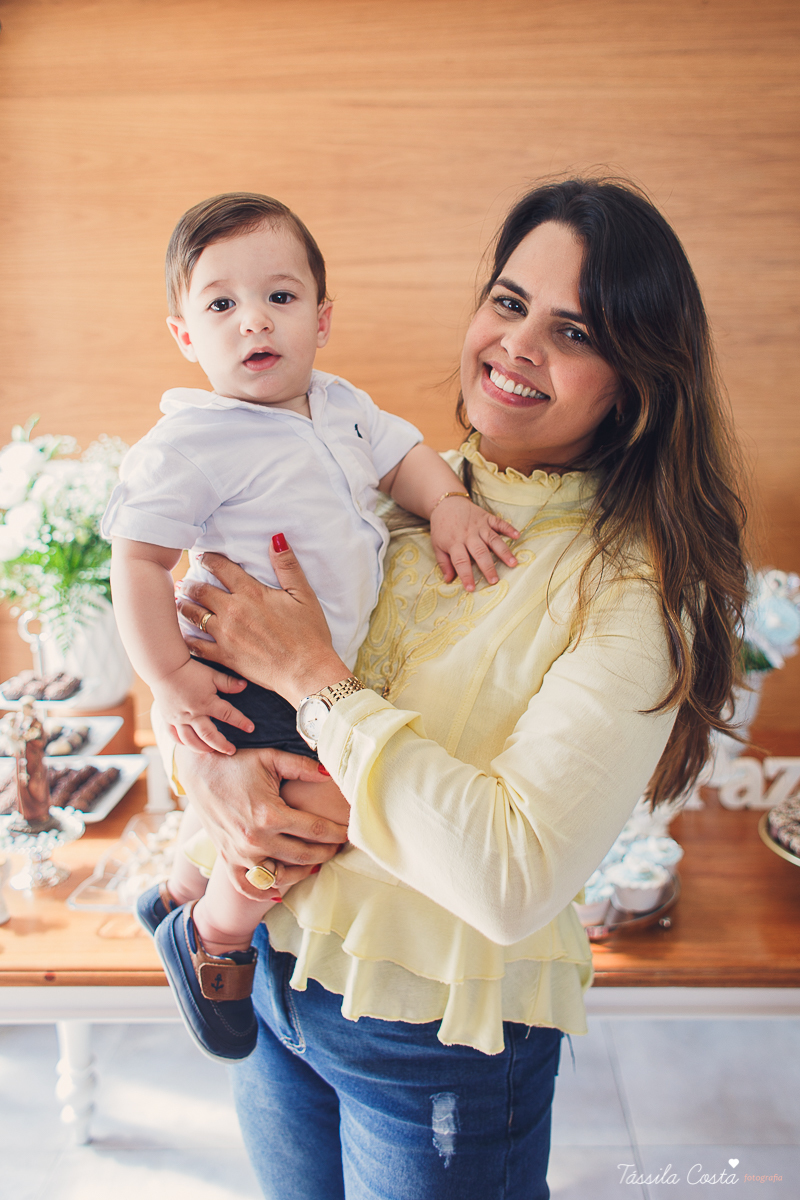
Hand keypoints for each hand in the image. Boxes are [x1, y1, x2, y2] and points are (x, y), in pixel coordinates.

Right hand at [151, 657, 251, 754]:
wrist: (164, 667)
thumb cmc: (190, 670)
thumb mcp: (212, 674)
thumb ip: (228, 683)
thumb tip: (245, 686)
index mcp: (206, 703)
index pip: (228, 715)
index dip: (241, 722)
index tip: (250, 728)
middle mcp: (193, 714)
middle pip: (209, 736)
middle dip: (222, 745)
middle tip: (232, 751)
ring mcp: (179, 719)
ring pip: (191, 740)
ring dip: (202, 748)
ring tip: (211, 751)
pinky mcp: (168, 718)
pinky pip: (174, 736)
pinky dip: (182, 743)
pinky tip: (189, 746)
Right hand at [174, 743, 348, 900]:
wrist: (198, 772)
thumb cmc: (236, 763)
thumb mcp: (270, 758)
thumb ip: (302, 767)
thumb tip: (330, 775)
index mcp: (269, 814)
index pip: (316, 831)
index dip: (338, 833)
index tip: (349, 832)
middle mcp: (255, 840)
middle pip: (304, 856)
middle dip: (327, 853)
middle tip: (339, 846)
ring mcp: (239, 854)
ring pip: (282, 877)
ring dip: (303, 872)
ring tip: (316, 861)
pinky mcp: (227, 860)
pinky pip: (249, 887)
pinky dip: (267, 891)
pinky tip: (283, 887)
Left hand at [176, 537, 349, 706]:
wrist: (305, 671)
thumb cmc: (309, 634)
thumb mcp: (304, 594)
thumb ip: (287, 566)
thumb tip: (277, 538)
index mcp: (251, 593)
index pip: (221, 568)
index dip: (209, 559)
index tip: (203, 557)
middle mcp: (232, 611)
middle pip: (201, 590)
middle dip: (191, 583)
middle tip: (186, 581)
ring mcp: (225, 634)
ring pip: (193, 615)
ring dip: (184, 606)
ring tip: (180, 602)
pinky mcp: (224, 656)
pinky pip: (196, 645)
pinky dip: (187, 638)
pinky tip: (183, 634)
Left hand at [430, 497, 518, 590]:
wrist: (446, 503)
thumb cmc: (442, 528)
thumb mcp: (437, 545)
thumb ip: (444, 563)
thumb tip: (448, 580)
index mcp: (454, 543)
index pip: (461, 562)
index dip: (466, 575)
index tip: (471, 588)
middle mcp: (468, 535)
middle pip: (480, 552)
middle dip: (488, 567)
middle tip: (495, 581)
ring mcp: (479, 526)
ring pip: (493, 540)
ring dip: (503, 551)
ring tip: (513, 563)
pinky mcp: (487, 517)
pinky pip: (499, 523)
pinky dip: (509, 528)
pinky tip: (517, 536)